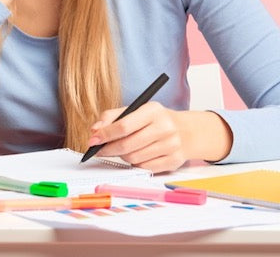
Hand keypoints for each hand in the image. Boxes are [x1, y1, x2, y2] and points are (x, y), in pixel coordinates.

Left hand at [87, 104, 232, 172]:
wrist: (186, 131)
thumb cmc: (155, 120)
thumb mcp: (136, 110)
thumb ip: (112, 117)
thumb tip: (95, 131)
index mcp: (153, 111)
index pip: (123, 125)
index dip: (105, 135)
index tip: (92, 140)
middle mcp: (164, 127)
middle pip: (127, 145)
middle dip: (109, 149)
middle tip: (99, 150)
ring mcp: (171, 145)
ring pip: (134, 158)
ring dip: (123, 156)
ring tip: (123, 149)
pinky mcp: (173, 161)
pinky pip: (144, 168)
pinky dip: (136, 164)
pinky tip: (138, 155)